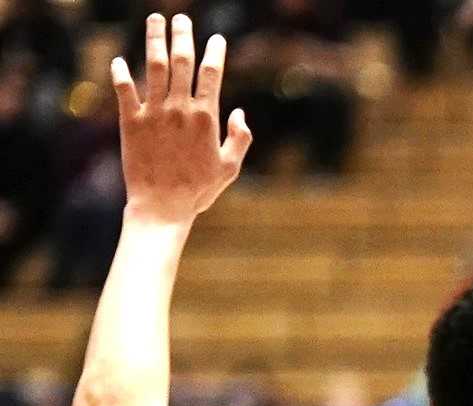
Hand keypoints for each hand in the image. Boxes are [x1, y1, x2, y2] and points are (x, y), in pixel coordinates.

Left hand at [111, 14, 250, 226]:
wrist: (162, 206)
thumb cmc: (199, 191)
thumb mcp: (229, 168)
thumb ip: (240, 138)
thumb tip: (240, 113)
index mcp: (206, 118)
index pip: (212, 74)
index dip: (215, 52)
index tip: (217, 39)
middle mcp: (179, 109)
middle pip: (182, 61)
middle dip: (183, 35)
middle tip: (182, 18)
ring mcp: (154, 113)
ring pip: (154, 66)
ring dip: (154, 39)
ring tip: (155, 20)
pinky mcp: (130, 121)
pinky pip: (124, 89)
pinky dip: (120, 72)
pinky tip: (119, 59)